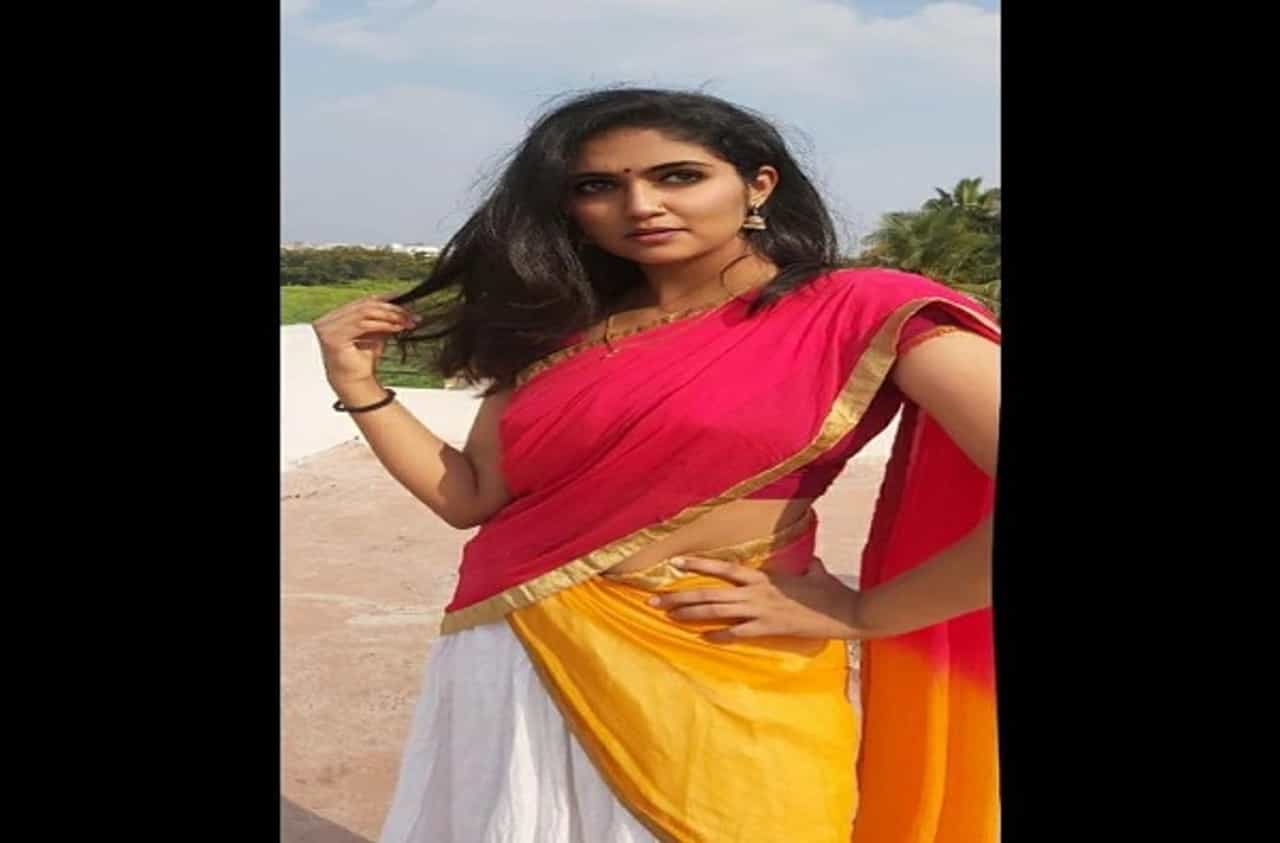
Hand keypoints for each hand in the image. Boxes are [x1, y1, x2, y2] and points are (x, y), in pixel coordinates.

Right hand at [312, 294, 419, 388]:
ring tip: (405, 321)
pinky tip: (395, 327)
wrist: (354, 383)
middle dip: (390, 309)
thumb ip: (382, 320)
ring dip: (389, 316)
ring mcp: (328, 327)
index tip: (404, 298)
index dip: (385, 298)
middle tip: (409, 314)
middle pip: (365, 305)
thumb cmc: (362, 361)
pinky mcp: (333, 336)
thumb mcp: (375, 335)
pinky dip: (382, 324)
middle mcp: (329, 319)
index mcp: (336, 316)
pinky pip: (363, 324)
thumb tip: (400, 308)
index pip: (363, 301)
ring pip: (365, 312)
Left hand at [647, 556, 864, 642]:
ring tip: (668, 617)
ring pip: (717, 612)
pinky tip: (705, 639)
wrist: (844, 610)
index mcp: (763, 576)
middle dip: (679, 597)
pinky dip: (720, 636)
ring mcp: (761, 611)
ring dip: (690, 615)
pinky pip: (738, 633)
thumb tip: (812, 564)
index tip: (675, 564)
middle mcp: (756, 591)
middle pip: (709, 593)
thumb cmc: (829, 591)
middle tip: (654, 601)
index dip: (698, 565)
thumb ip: (807, 568)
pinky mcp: (769, 629)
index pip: (723, 567)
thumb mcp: (815, 573)